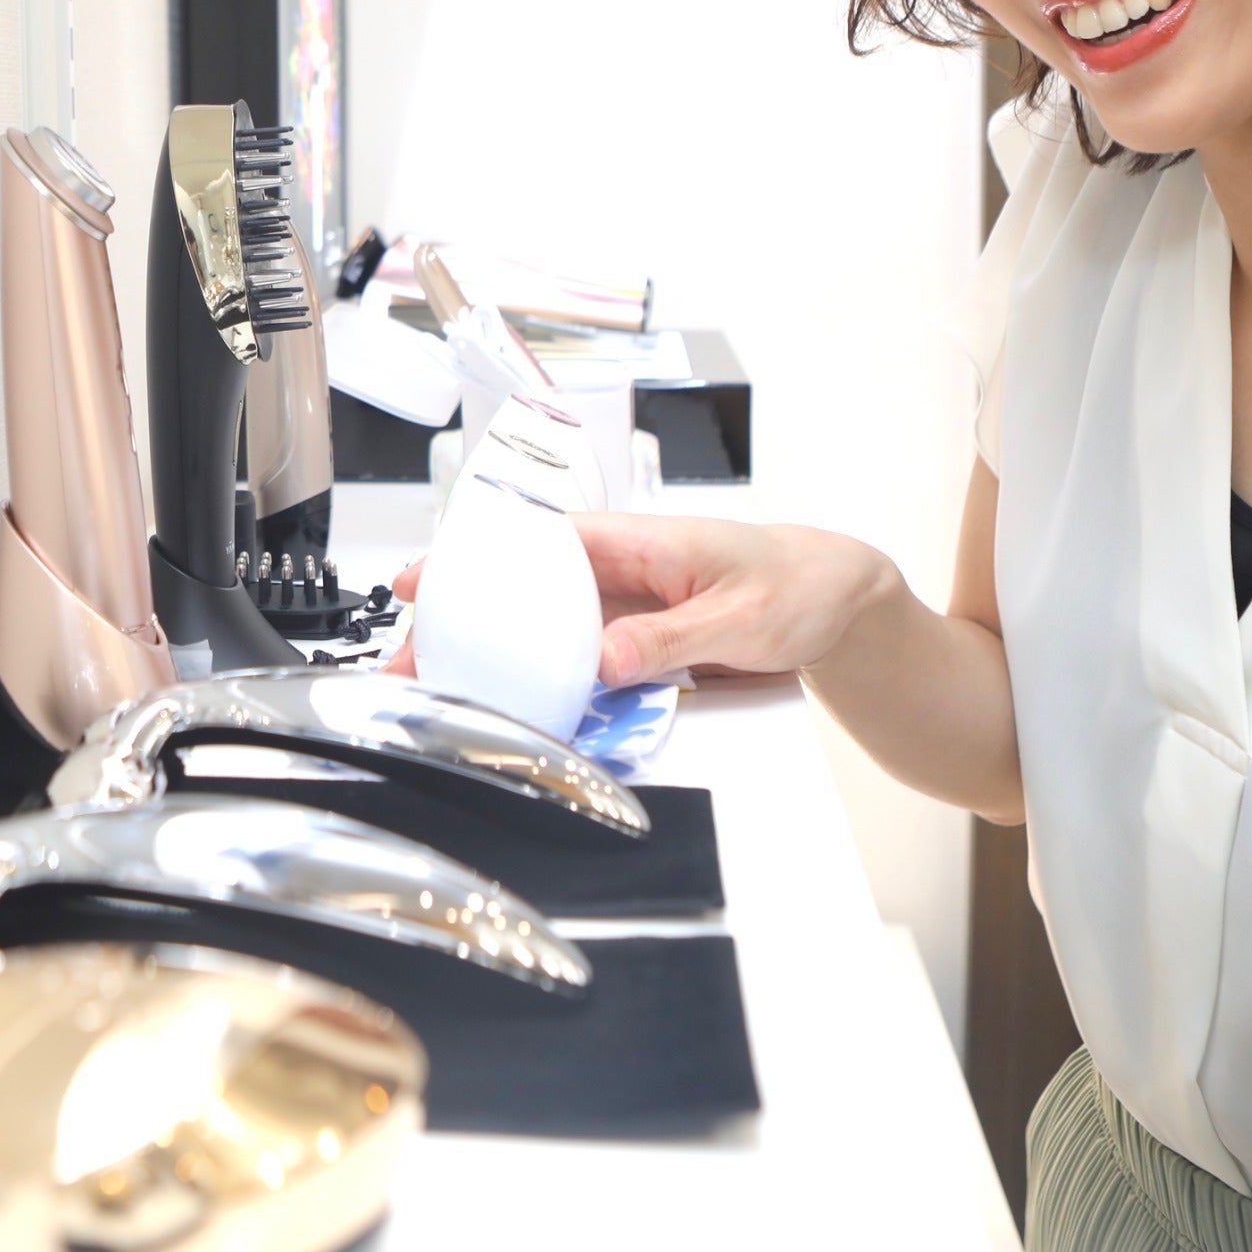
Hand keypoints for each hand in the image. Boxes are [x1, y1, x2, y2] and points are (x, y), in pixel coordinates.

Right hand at [383, 514, 897, 686]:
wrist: (840, 603)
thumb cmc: (797, 586)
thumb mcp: (739, 617)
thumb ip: (669, 639)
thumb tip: (605, 661)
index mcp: (634, 542)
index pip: (535, 543)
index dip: (472, 561)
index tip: (422, 583)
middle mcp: (619, 572)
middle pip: (521, 593)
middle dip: (464, 622)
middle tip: (411, 661)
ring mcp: (623, 610)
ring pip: (543, 631)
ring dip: (497, 658)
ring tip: (445, 691)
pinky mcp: (635, 644)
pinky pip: (579, 662)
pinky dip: (546, 684)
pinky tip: (518, 710)